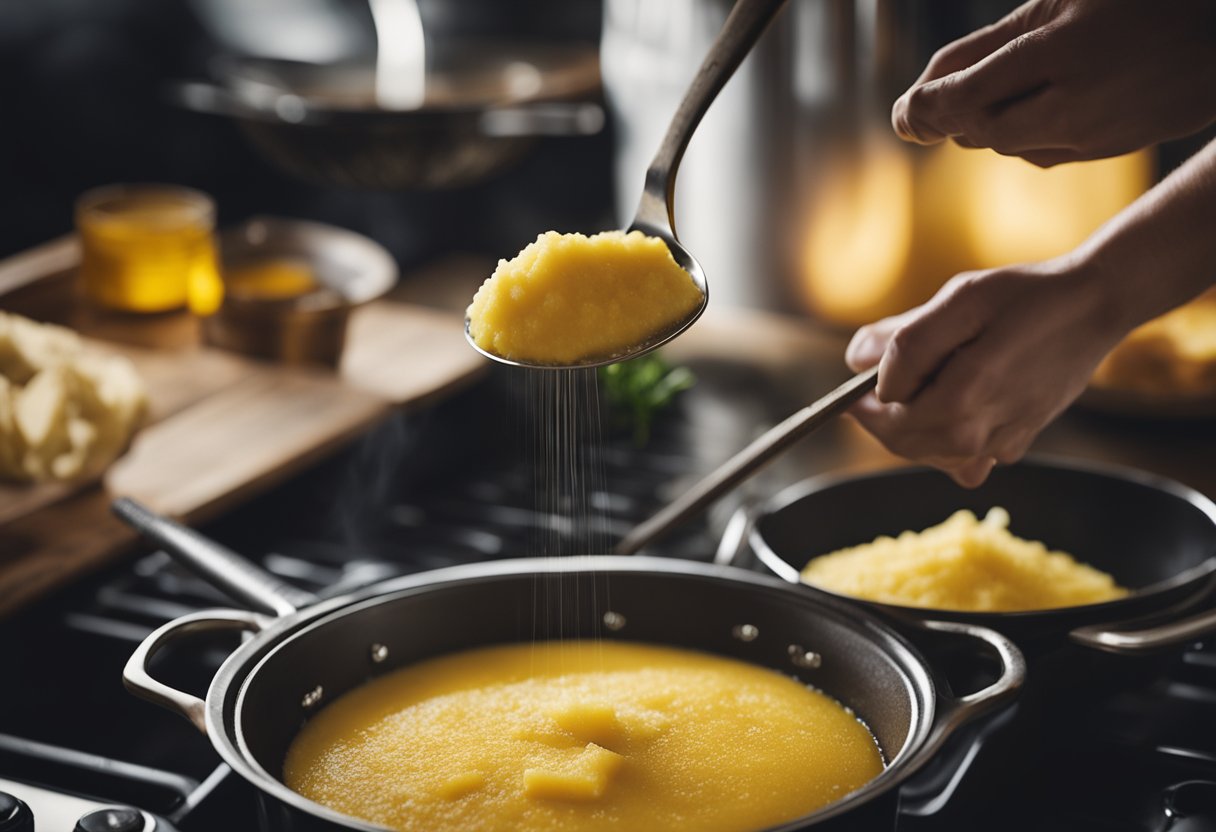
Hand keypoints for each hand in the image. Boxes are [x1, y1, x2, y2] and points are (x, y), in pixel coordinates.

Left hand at [844, 256, 1128, 486]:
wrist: (1093, 306)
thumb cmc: (1025, 297)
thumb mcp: (959, 300)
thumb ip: (905, 340)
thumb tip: (856, 362)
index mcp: (961, 403)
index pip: (885, 421)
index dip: (861, 401)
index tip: (855, 380)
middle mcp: (979, 435)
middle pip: (904, 443)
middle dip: (883, 415)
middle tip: (877, 380)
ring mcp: (1000, 445)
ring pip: (931, 451)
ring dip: (914, 424)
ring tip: (925, 379)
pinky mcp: (1015, 443)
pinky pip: (963, 455)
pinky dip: (947, 434)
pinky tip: (956, 401)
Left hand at [891, 0, 1215, 165]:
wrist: (1215, 42)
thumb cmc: (1134, 2)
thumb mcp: (1060, 1)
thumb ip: (990, 43)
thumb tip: (926, 90)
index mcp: (1060, 50)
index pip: (967, 92)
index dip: (924, 106)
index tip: (902, 112)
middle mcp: (1074, 102)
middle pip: (980, 127)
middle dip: (946, 119)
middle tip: (920, 111)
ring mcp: (1092, 133)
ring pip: (1005, 145)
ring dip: (978, 127)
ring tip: (969, 104)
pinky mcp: (1103, 151)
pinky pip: (1037, 154)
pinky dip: (1014, 137)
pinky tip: (1016, 114)